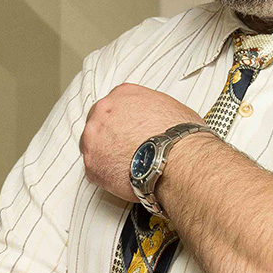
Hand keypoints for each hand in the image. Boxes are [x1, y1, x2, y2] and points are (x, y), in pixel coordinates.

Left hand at [80, 83, 202, 200]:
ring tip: (127, 166)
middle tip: (126, 149)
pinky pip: (95, 170)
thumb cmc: (179, 137)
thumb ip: (150, 109)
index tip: (128, 131)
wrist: (177, 161)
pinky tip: (124, 178)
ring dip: (106, 155)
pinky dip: (107, 175)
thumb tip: (154, 121)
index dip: (122, 121)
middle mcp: (103, 112)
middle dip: (110, 136)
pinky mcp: (92, 164)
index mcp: (122, 95)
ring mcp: (93, 137)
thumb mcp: (170, 107)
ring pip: (93, 146)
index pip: (114, 105)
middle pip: (99, 123)